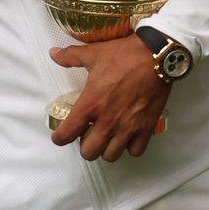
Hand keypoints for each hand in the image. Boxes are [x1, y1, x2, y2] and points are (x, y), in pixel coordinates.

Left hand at [48, 36, 170, 161]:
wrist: (155, 56)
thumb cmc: (123, 55)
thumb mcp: (92, 53)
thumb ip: (70, 57)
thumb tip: (52, 53)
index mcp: (90, 104)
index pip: (67, 134)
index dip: (59, 138)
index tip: (59, 136)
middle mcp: (107, 121)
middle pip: (89, 152)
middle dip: (84, 146)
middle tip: (86, 134)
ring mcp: (127, 128)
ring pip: (110, 156)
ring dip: (105, 148)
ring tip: (106, 137)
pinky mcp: (146, 129)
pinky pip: (134, 151)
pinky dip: (129, 147)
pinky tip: (126, 136)